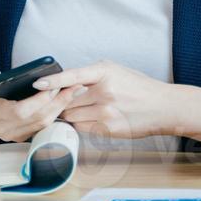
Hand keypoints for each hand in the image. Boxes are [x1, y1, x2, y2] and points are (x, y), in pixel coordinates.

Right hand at [0, 60, 84, 142]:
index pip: (20, 111)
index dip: (39, 100)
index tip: (53, 87)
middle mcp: (4, 128)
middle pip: (38, 118)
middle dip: (59, 102)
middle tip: (76, 86)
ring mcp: (13, 134)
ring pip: (43, 123)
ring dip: (61, 107)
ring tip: (76, 91)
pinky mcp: (20, 135)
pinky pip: (42, 125)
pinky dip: (55, 112)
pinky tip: (65, 101)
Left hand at [30, 60, 177, 139]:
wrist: (162, 107)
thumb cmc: (138, 88)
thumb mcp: (116, 72)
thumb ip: (91, 76)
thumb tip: (64, 84)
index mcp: (105, 72)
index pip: (72, 76)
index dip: (53, 81)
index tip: (37, 84)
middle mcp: (104, 91)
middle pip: (67, 100)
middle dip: (65, 102)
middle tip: (72, 101)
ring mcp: (106, 111)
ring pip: (72, 116)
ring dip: (73, 114)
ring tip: (90, 109)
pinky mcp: (108, 128)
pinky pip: (82, 128)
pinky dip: (83, 124)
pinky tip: (97, 118)